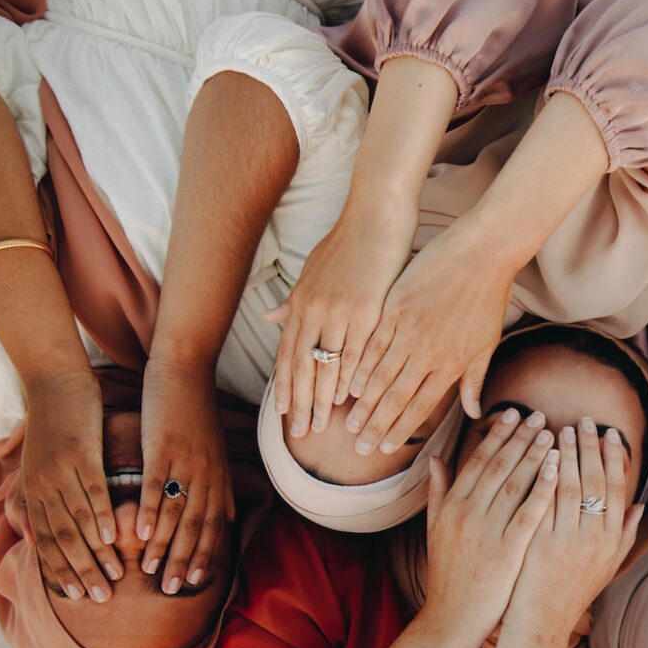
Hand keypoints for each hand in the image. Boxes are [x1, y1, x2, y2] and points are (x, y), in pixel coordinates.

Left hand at [19, 372, 121, 601]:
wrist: (53, 381)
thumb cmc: (52, 423)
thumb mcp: (37, 464)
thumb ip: (34, 499)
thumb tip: (28, 534)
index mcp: (34, 492)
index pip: (46, 541)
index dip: (61, 571)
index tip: (80, 596)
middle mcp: (42, 487)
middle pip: (60, 540)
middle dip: (80, 572)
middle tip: (100, 599)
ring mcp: (59, 471)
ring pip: (77, 522)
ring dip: (96, 553)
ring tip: (116, 576)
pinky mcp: (79, 454)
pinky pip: (92, 491)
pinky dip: (103, 516)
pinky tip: (115, 535)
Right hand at [137, 359, 234, 593]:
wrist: (185, 373)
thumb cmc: (197, 414)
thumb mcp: (216, 454)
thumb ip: (222, 488)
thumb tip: (232, 518)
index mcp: (218, 478)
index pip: (214, 525)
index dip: (206, 555)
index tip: (196, 583)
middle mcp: (206, 475)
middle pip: (198, 526)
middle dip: (186, 560)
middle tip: (173, 590)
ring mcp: (186, 462)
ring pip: (178, 512)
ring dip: (165, 545)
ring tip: (151, 572)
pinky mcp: (163, 449)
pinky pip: (156, 485)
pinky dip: (150, 511)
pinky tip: (139, 534)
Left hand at [268, 201, 417, 438]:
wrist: (376, 216)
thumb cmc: (348, 242)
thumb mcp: (313, 270)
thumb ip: (294, 299)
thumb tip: (271, 316)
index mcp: (302, 302)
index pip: (288, 353)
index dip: (285, 385)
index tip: (285, 413)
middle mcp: (314, 310)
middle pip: (301, 365)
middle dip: (299, 401)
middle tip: (299, 431)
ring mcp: (339, 311)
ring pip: (325, 365)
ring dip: (322, 399)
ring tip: (321, 426)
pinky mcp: (366, 310)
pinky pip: (355, 351)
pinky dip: (349, 377)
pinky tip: (347, 399)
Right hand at [342, 223, 512, 454]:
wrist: (482, 253)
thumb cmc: (489, 296)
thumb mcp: (488, 342)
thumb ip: (475, 380)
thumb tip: (473, 414)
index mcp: (452, 363)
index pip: (421, 406)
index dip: (401, 429)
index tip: (385, 447)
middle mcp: (429, 352)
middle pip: (396, 397)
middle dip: (376, 425)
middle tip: (358, 447)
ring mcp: (410, 329)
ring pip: (381, 374)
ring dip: (363, 402)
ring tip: (347, 422)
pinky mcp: (396, 306)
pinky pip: (373, 342)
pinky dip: (360, 365)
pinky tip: (348, 382)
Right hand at [422, 409, 558, 645]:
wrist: (450, 618)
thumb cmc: (447, 575)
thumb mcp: (434, 529)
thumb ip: (438, 492)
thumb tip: (436, 459)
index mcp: (451, 505)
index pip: (477, 461)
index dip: (497, 436)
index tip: (514, 415)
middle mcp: (466, 513)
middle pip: (498, 466)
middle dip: (520, 438)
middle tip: (540, 416)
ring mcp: (485, 532)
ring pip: (513, 484)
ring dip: (534, 456)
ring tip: (552, 435)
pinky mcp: (505, 552)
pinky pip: (527, 514)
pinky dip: (542, 490)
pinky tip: (557, 471)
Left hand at [502, 418, 642, 641]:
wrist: (542, 623)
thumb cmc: (572, 593)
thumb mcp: (607, 567)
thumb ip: (626, 534)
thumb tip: (640, 505)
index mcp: (612, 541)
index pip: (618, 489)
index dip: (614, 458)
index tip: (609, 433)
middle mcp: (596, 540)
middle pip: (597, 482)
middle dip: (591, 447)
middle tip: (584, 420)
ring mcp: (569, 542)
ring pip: (573, 487)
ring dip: (569, 455)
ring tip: (561, 429)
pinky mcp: (543, 545)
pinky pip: (546, 503)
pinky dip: (547, 477)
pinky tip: (543, 457)